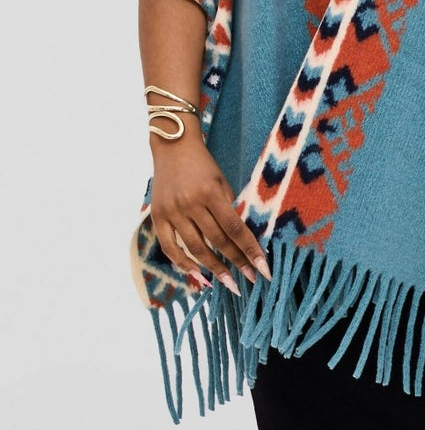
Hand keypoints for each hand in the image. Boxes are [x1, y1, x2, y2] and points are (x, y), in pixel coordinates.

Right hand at [149, 135, 270, 293]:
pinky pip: (170, 247)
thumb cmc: (203, 164)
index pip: (234, 228)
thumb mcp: (222, 181)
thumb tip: (244, 240)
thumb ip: (230, 208)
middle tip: (251, 279)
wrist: (172, 146)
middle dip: (236, 262)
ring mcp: (171, 211)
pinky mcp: (157, 216)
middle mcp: (189, 203)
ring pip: (195, 248)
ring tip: (229, 283)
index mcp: (209, 192)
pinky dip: (183, 264)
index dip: (249, 250)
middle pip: (216, 241)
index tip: (263, 269)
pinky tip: (198, 276)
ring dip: (213, 269)